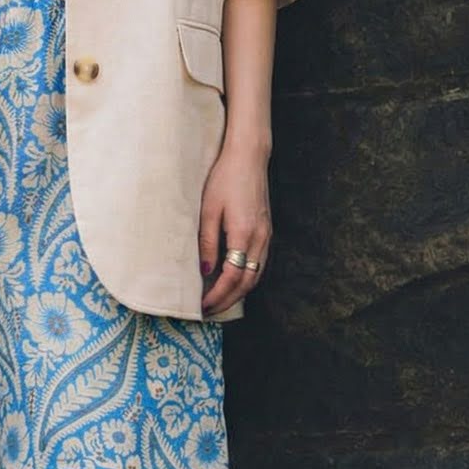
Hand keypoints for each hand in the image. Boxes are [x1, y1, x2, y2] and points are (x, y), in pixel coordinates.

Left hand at [198, 139, 270, 313]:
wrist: (249, 157)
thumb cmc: (224, 179)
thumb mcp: (208, 210)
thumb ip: (207, 243)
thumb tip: (205, 272)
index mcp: (244, 234)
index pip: (232, 278)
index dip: (217, 296)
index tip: (202, 306)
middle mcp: (260, 239)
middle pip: (247, 283)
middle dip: (227, 301)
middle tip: (209, 311)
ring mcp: (266, 236)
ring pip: (256, 276)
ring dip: (238, 293)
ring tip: (219, 301)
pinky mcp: (267, 231)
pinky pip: (259, 265)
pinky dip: (247, 279)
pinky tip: (233, 282)